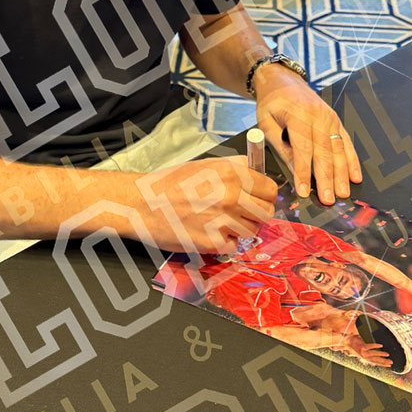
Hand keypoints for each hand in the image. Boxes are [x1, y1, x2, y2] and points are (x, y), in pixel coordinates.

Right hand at [133, 156, 277, 253]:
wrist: (141, 204)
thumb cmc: (168, 184)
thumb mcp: (204, 165)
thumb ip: (234, 167)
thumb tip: (256, 171)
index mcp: (231, 173)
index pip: (270, 189)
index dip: (265, 194)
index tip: (259, 198)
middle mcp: (230, 196)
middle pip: (267, 212)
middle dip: (257, 214)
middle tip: (243, 213)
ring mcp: (223, 221)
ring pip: (252, 230)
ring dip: (240, 229)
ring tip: (220, 221)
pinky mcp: (212, 242)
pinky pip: (233, 245)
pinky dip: (224, 242)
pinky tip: (209, 231)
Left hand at [253, 66, 360, 204]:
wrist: (283, 80)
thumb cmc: (272, 103)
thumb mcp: (266, 123)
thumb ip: (280, 147)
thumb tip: (293, 172)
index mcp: (297, 115)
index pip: (302, 148)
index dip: (304, 172)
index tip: (305, 192)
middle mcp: (318, 115)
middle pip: (324, 152)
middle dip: (327, 178)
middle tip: (329, 200)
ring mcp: (330, 117)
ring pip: (338, 149)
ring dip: (342, 173)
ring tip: (343, 194)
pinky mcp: (336, 120)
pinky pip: (346, 142)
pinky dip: (352, 160)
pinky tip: (356, 177)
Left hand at [344, 338, 392, 367]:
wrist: (347, 342)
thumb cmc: (354, 346)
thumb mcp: (361, 352)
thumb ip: (367, 354)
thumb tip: (373, 354)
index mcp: (365, 358)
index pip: (376, 362)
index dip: (382, 364)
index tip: (389, 365)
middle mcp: (365, 356)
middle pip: (376, 360)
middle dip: (384, 362)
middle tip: (391, 362)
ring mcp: (363, 352)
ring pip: (374, 354)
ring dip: (381, 354)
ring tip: (388, 354)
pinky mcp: (362, 346)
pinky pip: (370, 346)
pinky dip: (376, 345)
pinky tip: (381, 345)